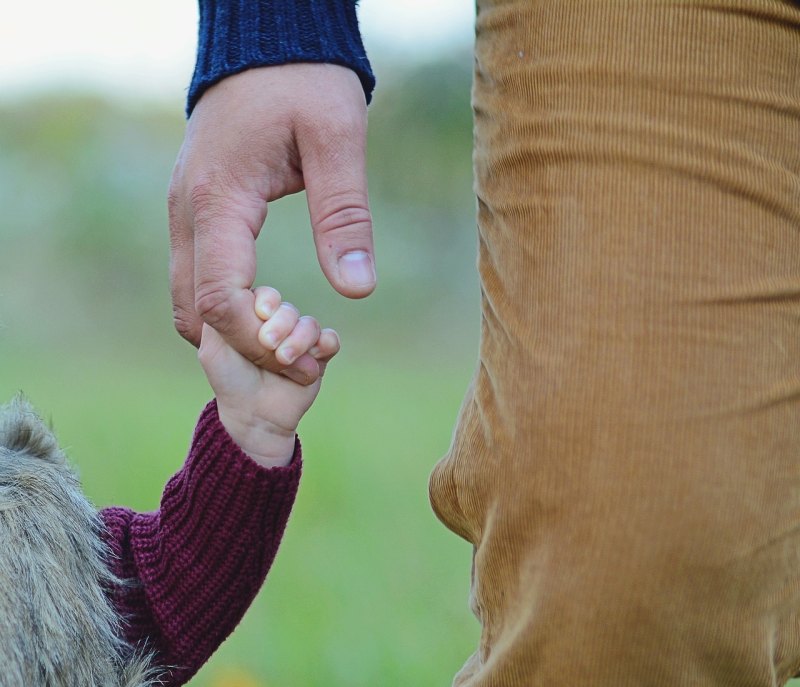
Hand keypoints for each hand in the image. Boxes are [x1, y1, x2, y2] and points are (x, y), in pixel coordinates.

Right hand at [169, 64, 374, 383]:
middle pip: (194, 312)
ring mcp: (182, 213)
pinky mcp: (193, 213)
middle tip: (301, 359)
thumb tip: (356, 289)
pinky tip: (270, 311)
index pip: (221, 299)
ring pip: (188, 301)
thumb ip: (344, 215)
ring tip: (289, 339)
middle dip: (244, 349)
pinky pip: (196, 279)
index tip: (307, 358)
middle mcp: (186, 213)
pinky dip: (225, 309)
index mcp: (218, 200)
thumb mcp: (337, 140)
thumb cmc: (304, 83)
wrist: (266, 44)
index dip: (260, 342)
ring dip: (231, 332)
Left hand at [198, 286, 339, 467]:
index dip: (266, 301)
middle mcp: (279, 327)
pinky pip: (330, 340)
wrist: (253, 417)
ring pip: (310, 324)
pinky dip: (324, 344)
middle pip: (289, 309)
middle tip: (268, 344)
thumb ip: (218, 316)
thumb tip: (235, 289)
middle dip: (281, 324)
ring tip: (284, 359)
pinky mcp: (319, 358)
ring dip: (299, 340)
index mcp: (254, 319)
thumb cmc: (230, 381)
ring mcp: (300, 341)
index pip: (266, 296)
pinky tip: (313, 358)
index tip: (260, 314)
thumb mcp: (213, 347)